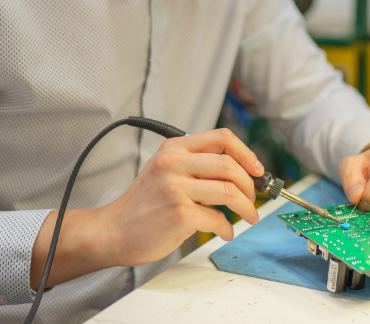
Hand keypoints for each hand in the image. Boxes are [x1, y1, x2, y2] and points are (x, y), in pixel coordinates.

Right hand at [30, 128, 263, 288]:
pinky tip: (224, 232)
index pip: (222, 137)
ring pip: (229, 191)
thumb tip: (237, 171)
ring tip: (248, 216)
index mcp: (174, 148)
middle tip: (253, 198)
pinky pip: (218, 219)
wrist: (113, 231)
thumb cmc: (143, 205)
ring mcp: (176, 188)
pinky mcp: (180, 214)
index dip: (246, 153)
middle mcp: (174, 163)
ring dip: (247, 207)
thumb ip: (194, 164)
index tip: (257, 169)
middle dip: (250, 184)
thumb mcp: (164, 170)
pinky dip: (227, 228)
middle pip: (230, 165)